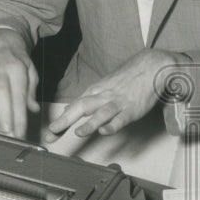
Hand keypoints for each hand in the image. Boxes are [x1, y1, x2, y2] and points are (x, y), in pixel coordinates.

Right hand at [0, 29, 38, 138]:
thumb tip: (33, 110)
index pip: (19, 96)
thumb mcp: (30, 71)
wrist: (0, 41)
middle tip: (5, 135)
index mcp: (16, 69)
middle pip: (0, 92)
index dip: (19, 116)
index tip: (19, 134)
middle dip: (3, 115)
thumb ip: (31, 91)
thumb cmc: (17, 60)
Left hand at [43, 49, 183, 140]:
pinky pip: (121, 118)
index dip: (60, 121)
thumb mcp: (102, 87)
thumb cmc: (126, 79)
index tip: (48, 133)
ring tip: (78, 133)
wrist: (150, 67)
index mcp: (94, 92)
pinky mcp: (132, 110)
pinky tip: (105, 131)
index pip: (73, 107)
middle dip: (65, 121)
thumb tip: (67, 109)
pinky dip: (113, 125)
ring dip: (90, 123)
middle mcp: (103, 97)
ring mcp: (117, 103)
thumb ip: (85, 100)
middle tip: (52, 133)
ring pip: (101, 113)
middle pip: (81, 107)